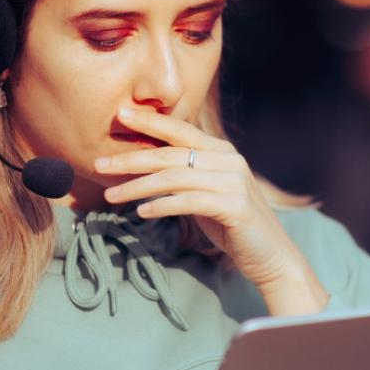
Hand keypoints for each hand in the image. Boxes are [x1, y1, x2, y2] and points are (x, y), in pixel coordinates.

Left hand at [96, 107, 326, 315]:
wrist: (270, 254)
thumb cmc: (232, 224)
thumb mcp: (206, 192)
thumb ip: (185, 176)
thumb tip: (146, 167)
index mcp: (223, 152)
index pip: (180, 131)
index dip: (150, 122)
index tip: (120, 114)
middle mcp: (230, 161)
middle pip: (170, 155)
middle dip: (131, 158)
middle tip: (99, 164)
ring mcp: (234, 183)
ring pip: (174, 178)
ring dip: (137, 187)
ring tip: (111, 195)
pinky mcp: (235, 206)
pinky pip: (188, 202)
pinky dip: (161, 206)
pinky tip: (141, 213)